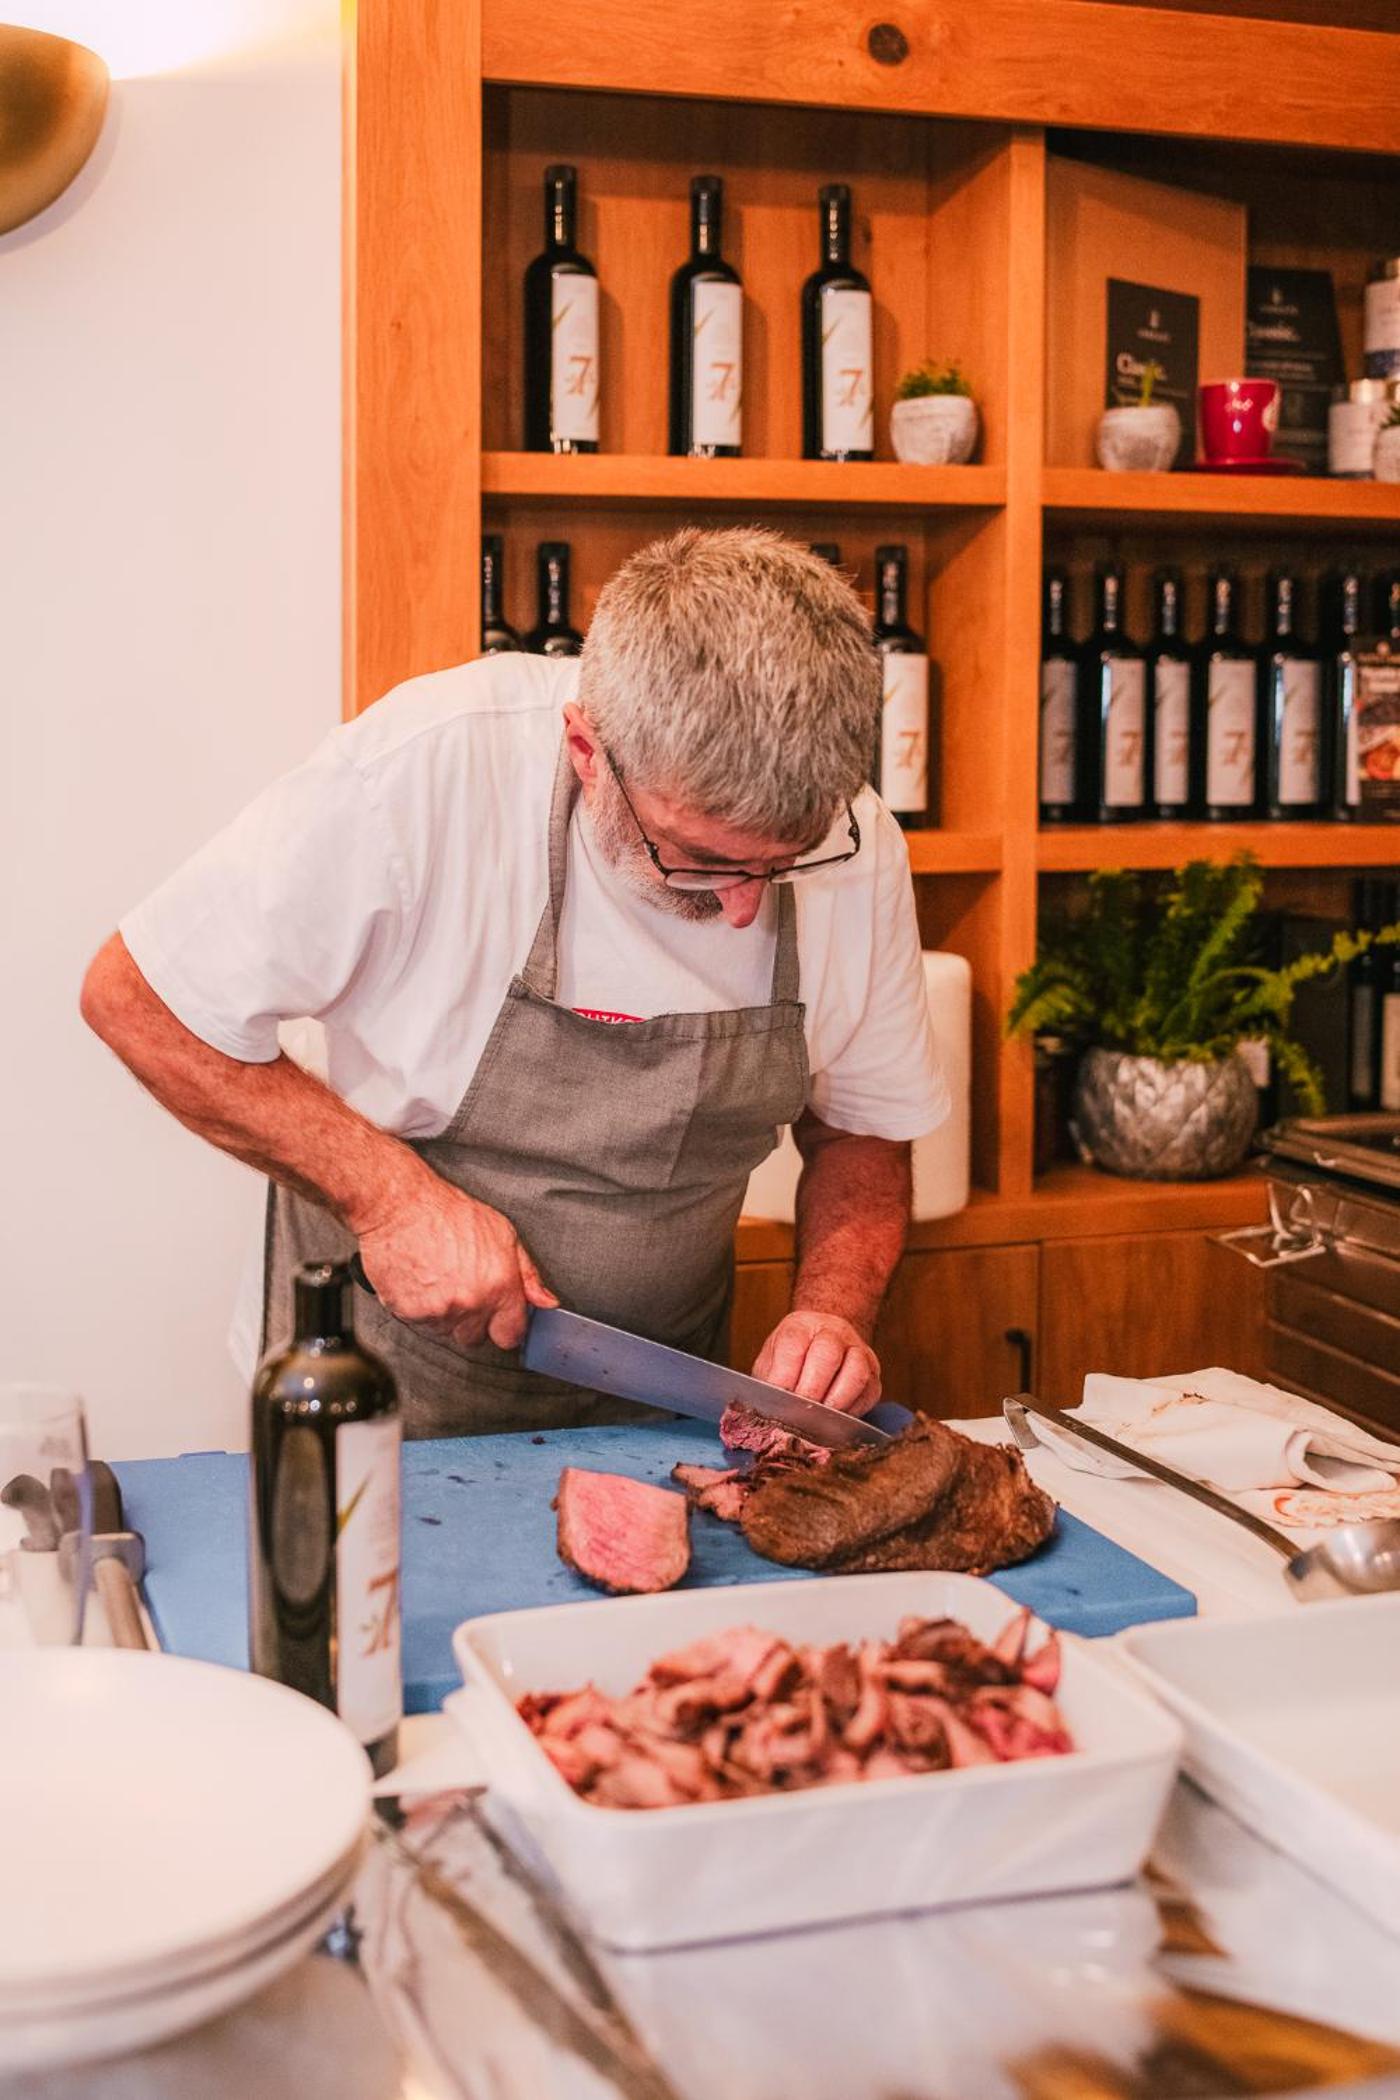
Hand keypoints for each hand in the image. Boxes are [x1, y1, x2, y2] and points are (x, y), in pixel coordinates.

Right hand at [355, 1172, 557, 1350]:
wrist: (400, 1206)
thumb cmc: (449, 1213)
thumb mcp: (503, 1233)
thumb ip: (528, 1274)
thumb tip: (547, 1302)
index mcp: (500, 1286)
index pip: (511, 1335)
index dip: (504, 1326)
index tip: (499, 1317)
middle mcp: (471, 1303)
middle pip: (475, 1338)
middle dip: (472, 1320)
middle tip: (462, 1288)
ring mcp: (439, 1310)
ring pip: (447, 1332)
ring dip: (445, 1315)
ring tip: (439, 1279)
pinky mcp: (409, 1312)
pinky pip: (420, 1325)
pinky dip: (420, 1309)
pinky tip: (421, 1281)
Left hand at [752, 1311, 880, 1415]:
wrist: (820, 1346)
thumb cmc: (791, 1360)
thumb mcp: (771, 1363)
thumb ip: (769, 1381)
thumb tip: (768, 1410)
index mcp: (801, 1326)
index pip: (794, 1343)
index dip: (785, 1375)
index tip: (778, 1399)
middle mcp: (833, 1331)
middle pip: (827, 1354)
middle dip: (811, 1390)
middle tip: (799, 1413)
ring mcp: (858, 1350)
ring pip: (856, 1372)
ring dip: (835, 1401)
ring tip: (819, 1420)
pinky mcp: (873, 1375)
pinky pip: (867, 1393)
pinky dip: (851, 1411)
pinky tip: (834, 1419)